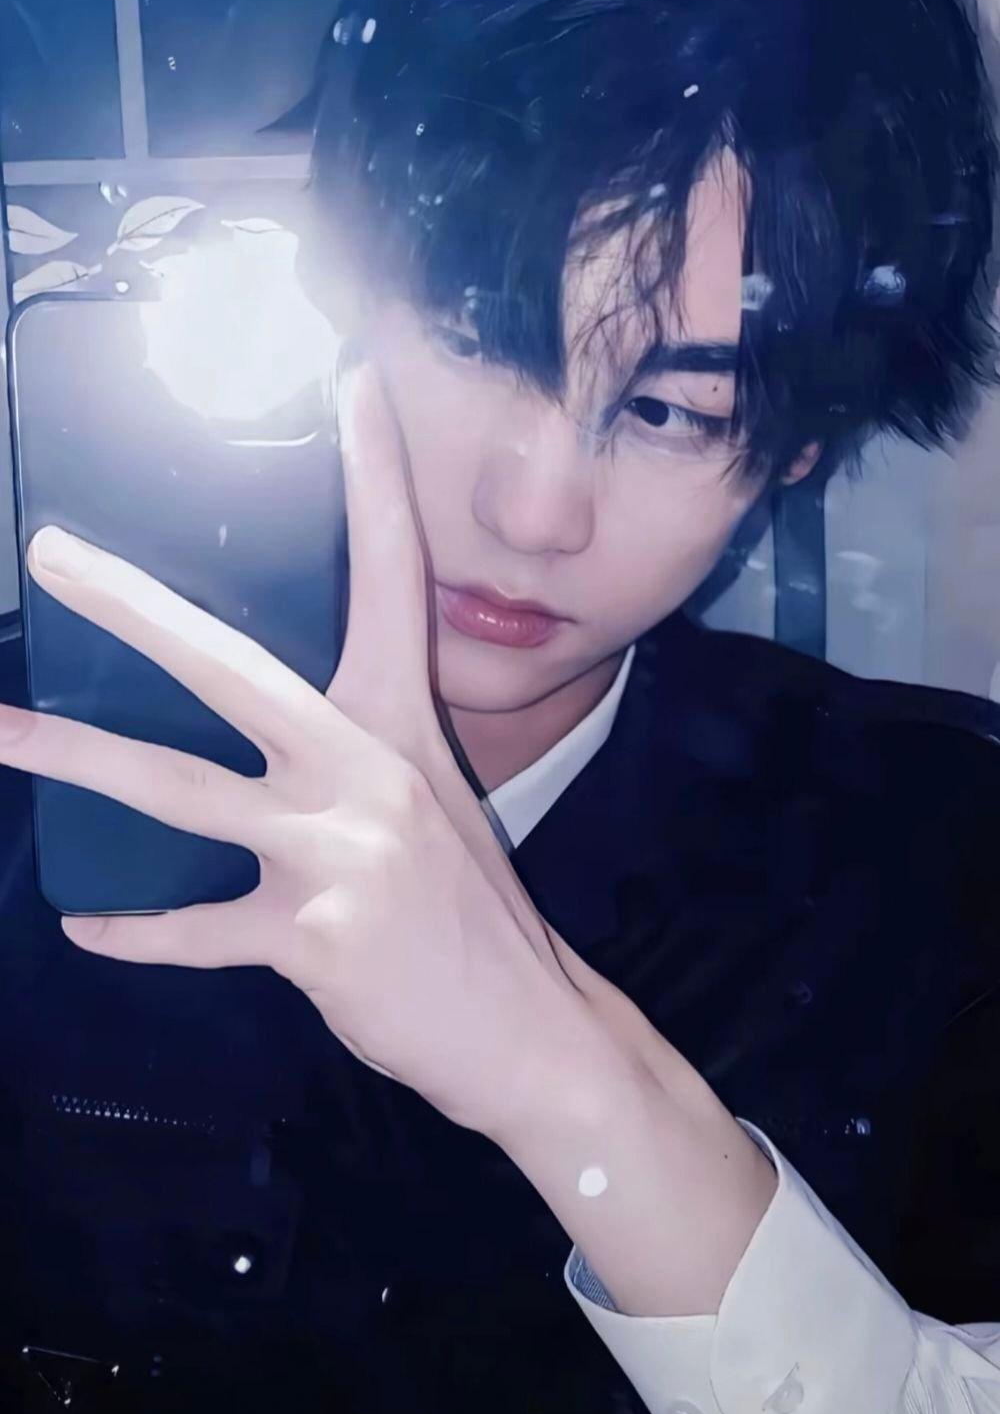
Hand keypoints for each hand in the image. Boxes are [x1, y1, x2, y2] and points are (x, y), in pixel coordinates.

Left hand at [0, 366, 617, 1142]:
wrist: (530, 1031)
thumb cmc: (475, 913)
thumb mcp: (431, 803)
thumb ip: (354, 752)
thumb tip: (268, 723)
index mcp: (401, 723)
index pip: (391, 575)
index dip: (374, 475)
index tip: (352, 381)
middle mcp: (367, 771)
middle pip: (234, 668)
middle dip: (137, 607)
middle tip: (55, 553)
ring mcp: (338, 853)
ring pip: (179, 791)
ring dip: (75, 760)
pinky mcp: (311, 938)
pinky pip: (197, 928)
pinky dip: (138, 932)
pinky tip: (85, 926)